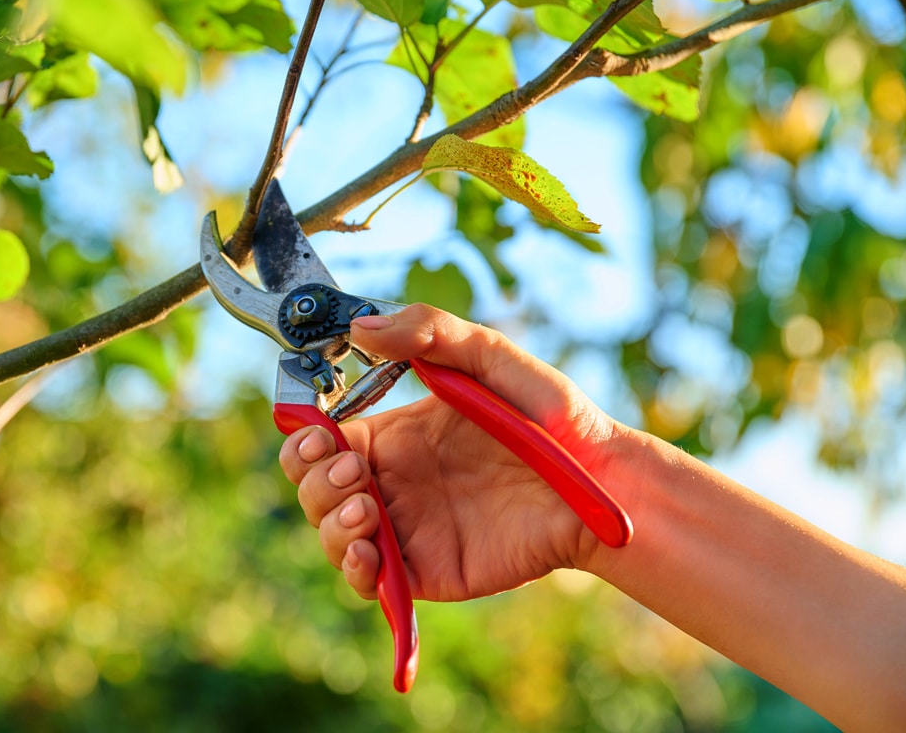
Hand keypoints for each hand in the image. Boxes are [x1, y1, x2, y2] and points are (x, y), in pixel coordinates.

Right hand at [278, 304, 634, 602]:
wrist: (602, 482)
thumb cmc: (552, 417)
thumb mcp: (491, 357)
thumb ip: (430, 333)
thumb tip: (361, 326)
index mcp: (395, 434)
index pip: (320, 438)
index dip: (303, 437)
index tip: (314, 432)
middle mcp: (392, 482)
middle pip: (313, 486)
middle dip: (313, 478)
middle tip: (355, 469)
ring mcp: (406, 529)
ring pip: (331, 534)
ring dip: (329, 519)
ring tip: (365, 507)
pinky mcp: (426, 571)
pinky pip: (368, 580)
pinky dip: (352, 568)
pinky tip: (368, 549)